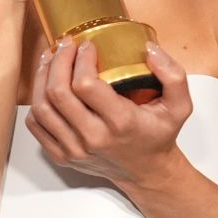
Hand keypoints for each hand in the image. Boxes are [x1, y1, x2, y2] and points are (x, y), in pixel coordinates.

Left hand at [24, 38, 192, 187]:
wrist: (147, 172)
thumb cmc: (159, 136)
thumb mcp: (180, 106)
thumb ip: (173, 75)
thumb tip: (149, 49)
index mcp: (120, 122)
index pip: (85, 85)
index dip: (80, 59)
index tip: (87, 45)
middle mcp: (93, 138)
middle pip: (58, 93)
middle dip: (57, 61)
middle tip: (65, 45)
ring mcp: (74, 150)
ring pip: (41, 107)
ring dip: (42, 77)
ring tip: (51, 59)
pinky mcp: (61, 156)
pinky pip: (36, 125)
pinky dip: (36, 101)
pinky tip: (46, 84)